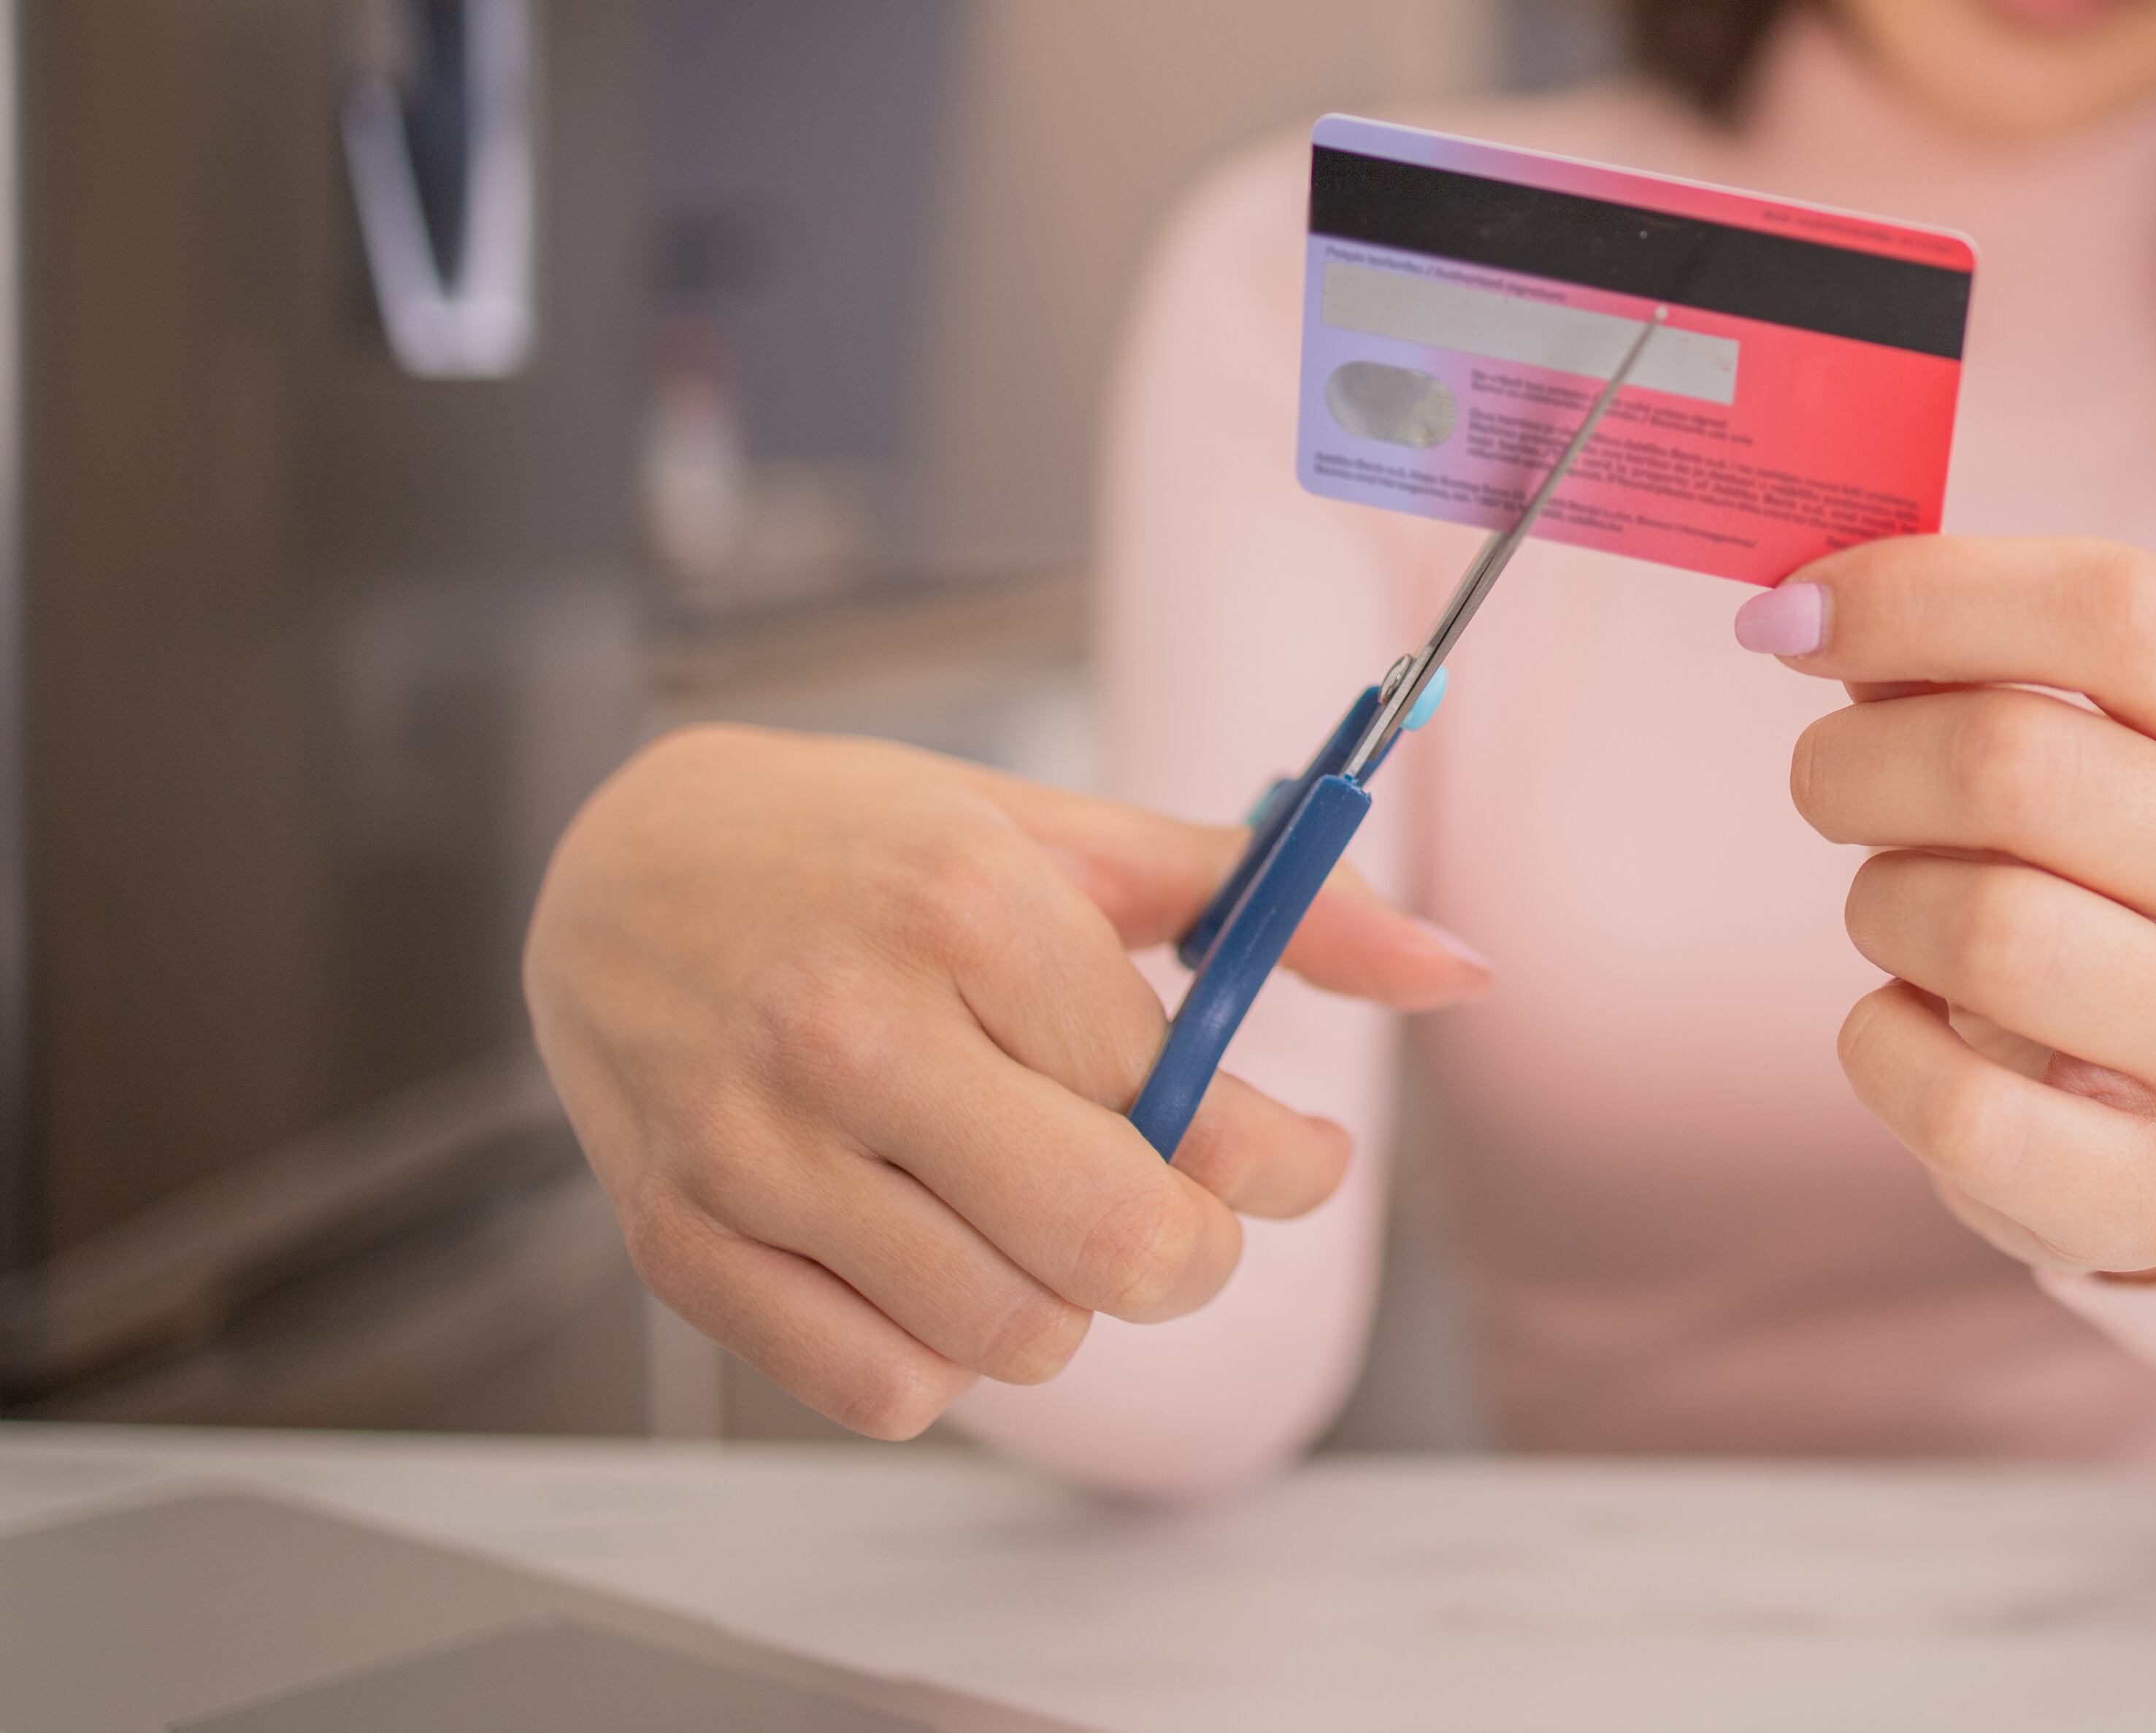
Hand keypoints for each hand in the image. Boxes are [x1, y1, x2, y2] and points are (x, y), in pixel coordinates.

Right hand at [524, 724, 1489, 1436]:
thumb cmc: (872, 852)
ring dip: (1064, 1300)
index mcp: (966, 907)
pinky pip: (886, 1387)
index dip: (1282, 1160)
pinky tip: (930, 1250)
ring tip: (1031, 1204)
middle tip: (1180, 1210)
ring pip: (1012, 1336)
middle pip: (1115, 1246)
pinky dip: (941, 1351)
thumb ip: (1275, 904)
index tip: (1293, 1158)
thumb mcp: (1075, 843)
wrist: (620, 867)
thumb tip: (1460, 969)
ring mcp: (754, 1148)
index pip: (1188, 1104)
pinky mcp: (683, 1245)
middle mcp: (853, 1030)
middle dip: (1190, 1253)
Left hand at [1741, 537, 2155, 1278]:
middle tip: (1828, 787)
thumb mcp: (2039, 733)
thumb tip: (1798, 607)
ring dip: (1880, 908)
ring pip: (1988, 931)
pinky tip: (1904, 1025)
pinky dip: (1878, 1048)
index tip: (1794, 614)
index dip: (1927, 595)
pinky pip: (1956, 1102)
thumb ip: (1940, 649)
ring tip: (1897, 916)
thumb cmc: (2071, 874)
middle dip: (1862, 764)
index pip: (2123, 610)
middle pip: (2021, 762)